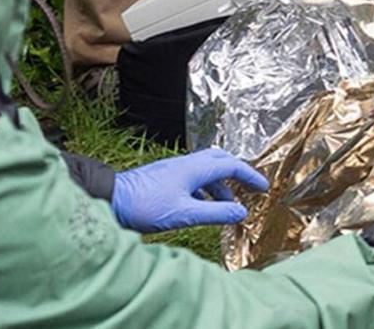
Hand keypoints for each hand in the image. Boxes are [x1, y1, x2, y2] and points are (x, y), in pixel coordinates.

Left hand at [111, 148, 269, 232]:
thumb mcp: (185, 214)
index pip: (231, 165)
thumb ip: (216, 213)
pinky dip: (205, 189)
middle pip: (219, 160)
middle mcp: (186, 164)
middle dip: (237, 172)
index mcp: (195, 168)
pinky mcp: (164, 179)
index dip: (250, 175)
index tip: (263, 187)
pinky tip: (202, 205)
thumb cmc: (145, 206)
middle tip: (249, 186)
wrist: (110, 200)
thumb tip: (242, 213)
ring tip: (227, 204)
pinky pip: (193, 178)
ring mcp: (174, 170)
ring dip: (220, 184)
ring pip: (205, 170)